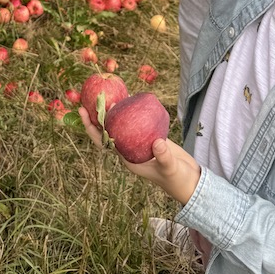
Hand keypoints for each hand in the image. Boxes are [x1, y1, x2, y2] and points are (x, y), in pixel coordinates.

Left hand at [79, 107, 200, 205]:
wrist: (190, 180)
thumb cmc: (177, 179)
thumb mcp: (170, 168)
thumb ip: (164, 157)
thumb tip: (156, 142)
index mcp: (128, 158)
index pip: (104, 141)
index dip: (92, 128)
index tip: (84, 112)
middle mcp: (130, 149)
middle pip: (109, 130)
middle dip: (98, 115)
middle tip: (91, 97)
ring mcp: (139, 143)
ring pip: (122, 124)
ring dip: (115, 111)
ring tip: (108, 93)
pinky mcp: (150, 136)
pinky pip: (137, 121)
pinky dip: (132, 110)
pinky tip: (132, 98)